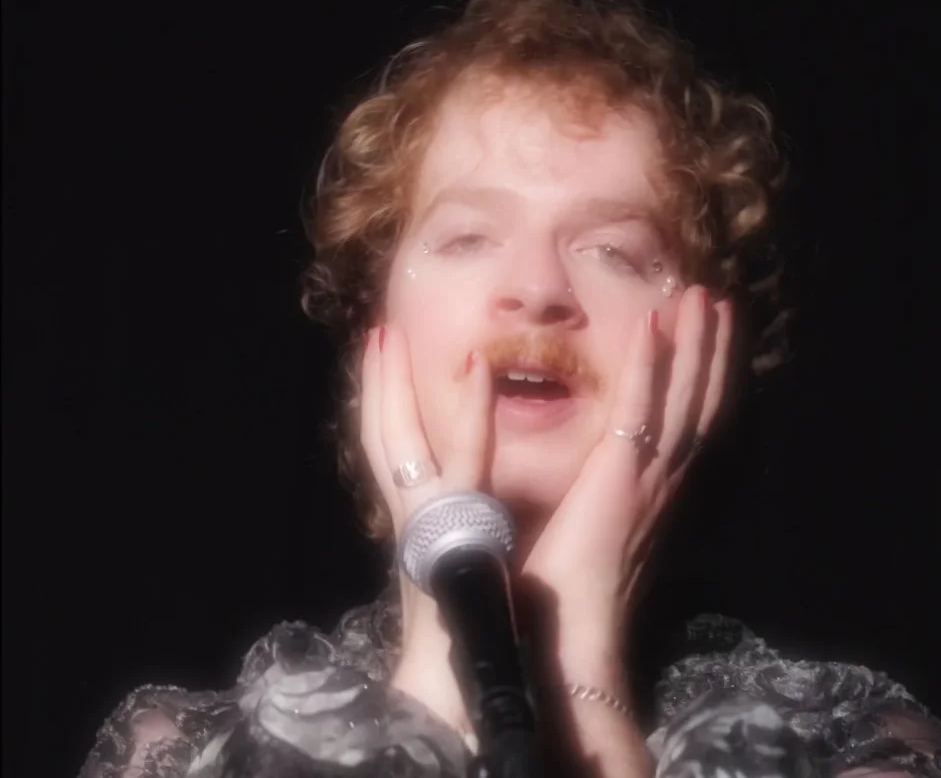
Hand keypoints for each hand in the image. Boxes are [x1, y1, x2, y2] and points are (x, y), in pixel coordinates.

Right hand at [358, 324, 492, 730]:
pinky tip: (479, 371)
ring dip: (399, 389)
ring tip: (393, 340)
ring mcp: (428, 525)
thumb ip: (465, 532)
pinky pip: (462, 466)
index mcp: (421, 527)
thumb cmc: (478, 634)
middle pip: (382, 440)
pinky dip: (469, 418)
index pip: (391, 454)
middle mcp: (414, 521)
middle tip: (376, 333)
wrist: (467, 692)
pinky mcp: (453, 534)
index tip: (381, 357)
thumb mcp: (465, 568)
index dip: (383, 406)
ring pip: (404, 444)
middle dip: (375, 387)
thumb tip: (475, 505)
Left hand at [521, 286, 732, 684]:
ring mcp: (649, 477)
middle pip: (702, 402)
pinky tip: (653, 321)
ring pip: (684, 396)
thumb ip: (602, 502)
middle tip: (715, 299)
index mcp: (656, 495)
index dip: (705, 378)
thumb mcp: (595, 536)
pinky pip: (641, 405)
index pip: (692, 425)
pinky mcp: (620, 474)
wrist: (564, 641)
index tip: (707, 336)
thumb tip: (595, 483)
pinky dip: (650, 362)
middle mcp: (665, 482)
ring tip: (702, 297)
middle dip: (712, 349)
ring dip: (695, 343)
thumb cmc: (565, 596)